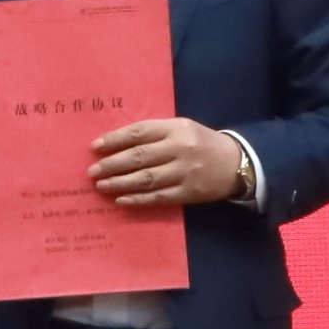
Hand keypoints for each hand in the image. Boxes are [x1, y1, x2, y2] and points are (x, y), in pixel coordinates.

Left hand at [91, 118, 242, 206]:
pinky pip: (158, 197)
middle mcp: (179, 148)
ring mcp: (184, 172)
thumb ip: (154, 133)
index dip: (115, 139)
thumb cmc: (200, 142)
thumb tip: (116, 143)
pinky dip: (138, 199)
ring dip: (120, 183)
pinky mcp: (189, 192)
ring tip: (101, 185)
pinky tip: (121, 200)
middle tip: (92, 171)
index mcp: (176, 128)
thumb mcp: (181, 128)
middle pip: (139, 156)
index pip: (139, 132)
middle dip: (112, 164)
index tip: (95, 147)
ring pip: (146, 178)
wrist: (236, 163)